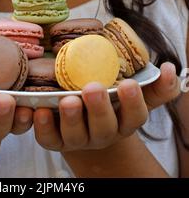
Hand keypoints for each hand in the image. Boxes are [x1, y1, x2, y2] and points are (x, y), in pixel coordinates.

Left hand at [33, 62, 179, 151]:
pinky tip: (38, 110)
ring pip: (75, 135)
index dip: (133, 102)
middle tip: (93, 88)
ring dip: (71, 118)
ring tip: (68, 100)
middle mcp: (103, 133)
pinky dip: (42, 126)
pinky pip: (47, 138)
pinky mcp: (55, 140)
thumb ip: (154, 83)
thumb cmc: (112, 101)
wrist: (86, 120)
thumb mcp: (134, 92)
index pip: (135, 116)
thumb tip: (170, 68)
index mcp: (124, 121)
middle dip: (99, 109)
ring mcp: (78, 138)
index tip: (129, 84)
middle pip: (104, 127)